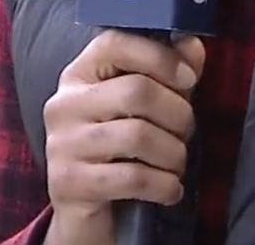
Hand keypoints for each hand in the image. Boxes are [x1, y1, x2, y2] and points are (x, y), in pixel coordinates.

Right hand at [41, 30, 205, 244]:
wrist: (82, 210)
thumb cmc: (116, 152)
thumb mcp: (139, 109)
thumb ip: (165, 75)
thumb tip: (191, 44)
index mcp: (78, 77)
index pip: (114, 44)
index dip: (158, 56)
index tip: (188, 78)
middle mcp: (64, 104)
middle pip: (137, 91)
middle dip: (178, 115)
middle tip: (183, 134)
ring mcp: (63, 143)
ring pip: (139, 135)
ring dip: (174, 155)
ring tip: (175, 165)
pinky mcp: (70, 182)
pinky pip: (134, 178)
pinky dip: (165, 186)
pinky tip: (168, 189)